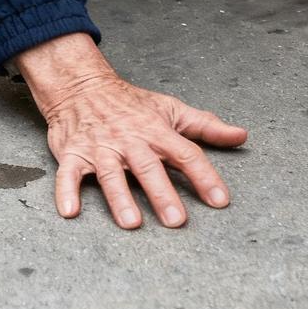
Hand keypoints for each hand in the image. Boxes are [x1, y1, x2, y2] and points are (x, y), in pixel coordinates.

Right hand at [14, 32, 247, 228]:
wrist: (81, 85)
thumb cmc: (130, 103)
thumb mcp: (170, 109)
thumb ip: (206, 126)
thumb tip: (241, 135)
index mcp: (156, 131)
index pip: (186, 154)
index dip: (205, 177)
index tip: (220, 200)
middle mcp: (129, 140)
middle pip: (148, 168)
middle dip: (162, 194)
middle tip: (176, 221)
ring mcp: (100, 147)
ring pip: (110, 174)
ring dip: (119, 198)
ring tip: (131, 223)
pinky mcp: (73, 153)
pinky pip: (67, 174)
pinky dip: (66, 191)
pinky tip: (70, 211)